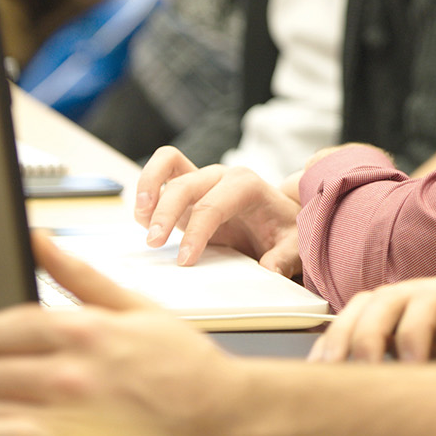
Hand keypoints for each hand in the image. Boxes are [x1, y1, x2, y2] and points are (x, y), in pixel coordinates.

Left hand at [0, 232, 243, 435]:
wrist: (226, 420)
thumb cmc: (186, 365)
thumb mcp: (138, 308)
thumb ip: (79, 275)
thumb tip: (37, 239)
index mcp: (85, 332)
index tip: (3, 350)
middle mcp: (73, 377)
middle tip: (13, 383)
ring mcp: (71, 425)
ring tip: (22, 415)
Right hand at [134, 147, 300, 269]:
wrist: (281, 220)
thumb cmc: (286, 230)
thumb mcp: (294, 245)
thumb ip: (284, 257)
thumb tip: (268, 269)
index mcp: (246, 185)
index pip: (213, 205)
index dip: (196, 232)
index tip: (185, 260)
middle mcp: (221, 176)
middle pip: (184, 183)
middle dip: (165, 211)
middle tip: (154, 243)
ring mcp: (202, 180)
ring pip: (167, 165)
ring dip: (148, 190)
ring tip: (141, 222)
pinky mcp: (187, 191)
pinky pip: (161, 176)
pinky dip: (147, 192)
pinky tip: (144, 221)